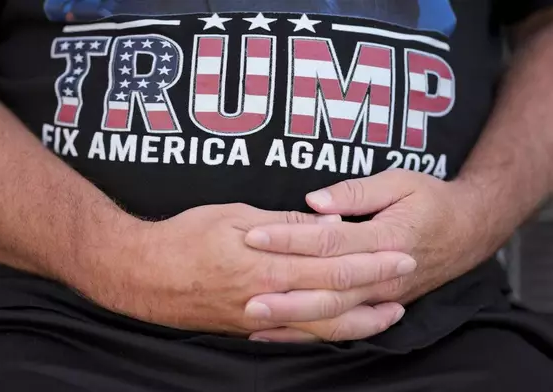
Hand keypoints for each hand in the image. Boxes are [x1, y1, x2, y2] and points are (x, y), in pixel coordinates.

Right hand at [77, 203, 415, 335]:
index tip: (402, 254)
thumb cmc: (184, 237)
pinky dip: (325, 335)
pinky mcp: (249, 329)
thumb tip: (323, 223)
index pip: (334, 264)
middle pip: (336, 298)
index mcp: (269, 265)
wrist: (143, 275)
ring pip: (321, 326)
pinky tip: (341, 331)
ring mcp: (260, 320)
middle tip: (408, 280)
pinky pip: (296, 337)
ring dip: (360, 321)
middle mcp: (270, 298)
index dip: (372, 262)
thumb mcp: (233, 216)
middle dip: (376, 290)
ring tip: (389, 314)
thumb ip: (282, 224)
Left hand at [245, 170, 487, 341]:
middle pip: (328, 289)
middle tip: (246, 295)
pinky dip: (309, 333)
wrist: (469, 230)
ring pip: (333, 315)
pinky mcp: (378, 306)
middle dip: (285, 294)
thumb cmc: (431, 200)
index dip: (290, 239)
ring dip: (294, 320)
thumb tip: (314, 201)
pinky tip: (280, 334)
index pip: (329, 241)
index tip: (255, 236)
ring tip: (255, 321)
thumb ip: (356, 191)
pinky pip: (341, 326)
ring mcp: (381, 297)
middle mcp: (382, 276)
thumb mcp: (400, 182)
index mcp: (385, 238)